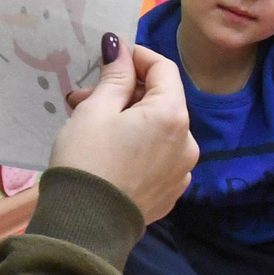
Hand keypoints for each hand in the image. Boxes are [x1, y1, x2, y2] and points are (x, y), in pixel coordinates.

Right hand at [50, 39, 196, 221]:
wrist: (85, 226)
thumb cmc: (87, 160)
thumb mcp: (96, 110)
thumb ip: (115, 77)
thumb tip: (121, 48)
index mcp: (173, 115)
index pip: (163, 68)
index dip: (137, 56)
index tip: (111, 56)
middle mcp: (188, 141)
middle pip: (162, 100)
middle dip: (126, 91)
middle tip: (86, 95)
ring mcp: (182, 170)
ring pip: (159, 129)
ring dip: (130, 119)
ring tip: (92, 125)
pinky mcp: (170, 192)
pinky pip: (158, 156)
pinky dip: (138, 145)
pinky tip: (110, 151)